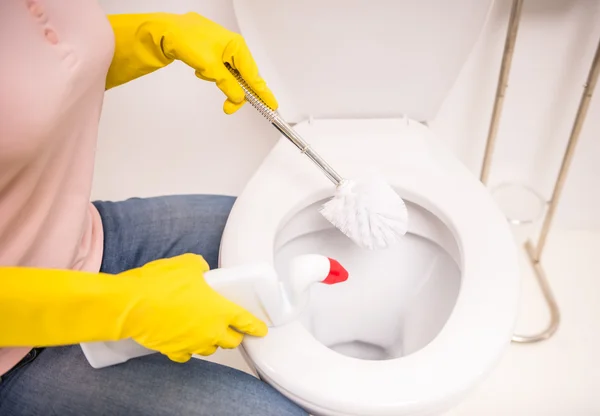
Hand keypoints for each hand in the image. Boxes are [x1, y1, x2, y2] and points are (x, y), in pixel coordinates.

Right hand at [119, 254, 267, 362]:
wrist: (131, 304)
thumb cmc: (160, 284)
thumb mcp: (187, 264)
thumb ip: (200, 268)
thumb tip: (201, 270)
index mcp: (220, 310)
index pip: (246, 321)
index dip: (256, 326)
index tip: (261, 330)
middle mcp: (210, 331)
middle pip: (231, 342)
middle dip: (233, 336)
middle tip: (230, 328)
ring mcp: (192, 343)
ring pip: (210, 349)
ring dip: (211, 342)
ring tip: (205, 331)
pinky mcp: (173, 350)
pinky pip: (186, 354)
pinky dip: (187, 348)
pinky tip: (182, 339)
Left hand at [161, 12, 277, 113]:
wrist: (165, 31)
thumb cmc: (188, 40)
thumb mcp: (210, 67)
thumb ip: (228, 85)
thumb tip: (239, 97)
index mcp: (237, 46)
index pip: (254, 75)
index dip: (263, 92)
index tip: (272, 105)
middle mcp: (233, 47)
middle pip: (243, 77)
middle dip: (234, 91)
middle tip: (228, 107)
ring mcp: (223, 49)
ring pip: (230, 75)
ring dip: (218, 81)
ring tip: (203, 73)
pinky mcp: (214, 52)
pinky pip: (219, 70)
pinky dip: (211, 74)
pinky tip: (200, 69)